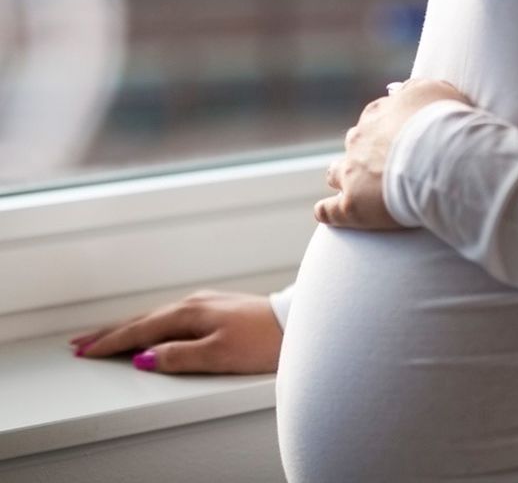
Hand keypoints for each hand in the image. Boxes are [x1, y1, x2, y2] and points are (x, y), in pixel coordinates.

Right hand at [68, 290, 283, 374]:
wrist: (294, 322)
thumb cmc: (260, 341)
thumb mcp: (217, 355)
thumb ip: (178, 356)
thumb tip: (143, 357)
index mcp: (189, 313)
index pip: (140, 329)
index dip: (111, 342)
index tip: (86, 351)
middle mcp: (193, 302)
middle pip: (142, 318)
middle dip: (110, 331)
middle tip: (80, 342)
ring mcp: (204, 302)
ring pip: (155, 315)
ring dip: (128, 325)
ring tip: (105, 335)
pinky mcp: (215, 307)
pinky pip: (170, 314)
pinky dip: (150, 321)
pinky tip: (148, 327)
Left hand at [315, 77, 470, 230]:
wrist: (441, 155)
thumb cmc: (442, 122)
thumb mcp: (433, 91)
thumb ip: (412, 89)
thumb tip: (395, 90)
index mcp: (377, 114)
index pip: (372, 119)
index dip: (383, 130)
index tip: (395, 139)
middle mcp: (359, 140)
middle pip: (354, 145)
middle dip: (363, 153)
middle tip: (383, 165)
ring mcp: (352, 172)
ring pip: (336, 173)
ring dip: (342, 178)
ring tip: (354, 188)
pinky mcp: (352, 204)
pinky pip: (330, 210)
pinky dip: (327, 211)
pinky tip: (325, 213)